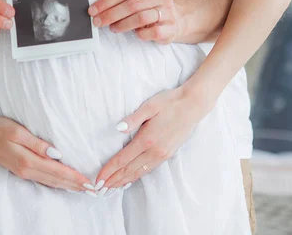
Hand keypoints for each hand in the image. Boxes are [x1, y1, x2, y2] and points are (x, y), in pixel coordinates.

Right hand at [0, 116, 93, 191]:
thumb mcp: (18, 132)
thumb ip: (38, 144)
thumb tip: (57, 154)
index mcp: (28, 161)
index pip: (57, 171)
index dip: (75, 177)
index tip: (89, 182)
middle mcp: (26, 170)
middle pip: (56, 180)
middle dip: (75, 185)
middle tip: (93, 189)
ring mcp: (23, 172)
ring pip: (50, 182)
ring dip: (67, 186)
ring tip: (82, 189)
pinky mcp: (20, 170)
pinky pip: (43, 180)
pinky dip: (56, 183)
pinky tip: (62, 183)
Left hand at [88, 0, 179, 44]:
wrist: (179, 19)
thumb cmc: (153, 8)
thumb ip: (124, 0)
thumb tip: (98, 9)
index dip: (105, 2)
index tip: (92, 10)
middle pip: (130, 5)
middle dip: (110, 14)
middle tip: (98, 22)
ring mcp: (168, 12)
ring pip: (140, 17)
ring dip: (122, 24)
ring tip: (113, 28)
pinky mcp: (171, 28)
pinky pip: (152, 32)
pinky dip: (140, 34)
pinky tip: (136, 34)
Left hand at [95, 86, 214, 190]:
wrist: (193, 105)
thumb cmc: (170, 102)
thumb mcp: (150, 106)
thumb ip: (133, 118)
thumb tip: (118, 128)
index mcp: (147, 139)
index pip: (123, 159)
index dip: (109, 170)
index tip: (98, 179)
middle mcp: (155, 151)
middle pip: (129, 170)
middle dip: (113, 180)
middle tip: (99, 189)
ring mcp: (162, 154)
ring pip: (139, 172)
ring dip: (124, 181)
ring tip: (111, 187)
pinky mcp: (168, 154)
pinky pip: (148, 169)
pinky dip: (137, 176)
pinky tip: (131, 178)